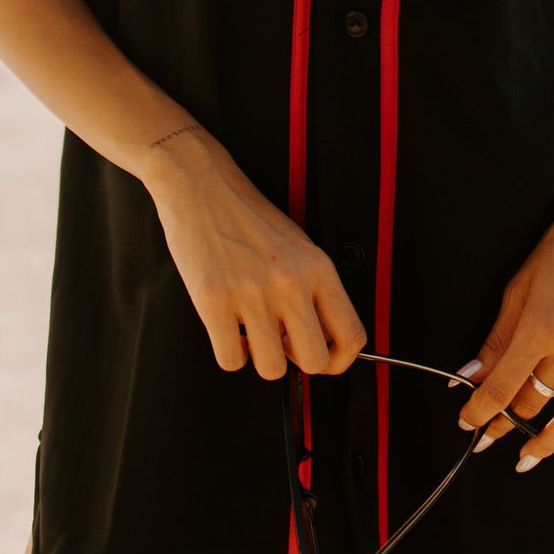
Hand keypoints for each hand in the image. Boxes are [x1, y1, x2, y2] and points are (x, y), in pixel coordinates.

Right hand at [143, 126, 365, 379]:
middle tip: (281, 341)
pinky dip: (229, 351)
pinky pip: (231, 361)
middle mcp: (290, 281)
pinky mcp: (214, 300)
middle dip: (297, 361)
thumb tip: (316, 337)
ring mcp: (252, 292)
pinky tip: (227, 326)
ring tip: (250, 330)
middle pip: (315, 362)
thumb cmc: (248, 216)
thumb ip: (312, 289)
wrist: (201, 184)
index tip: (323, 357)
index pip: (352, 335)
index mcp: (318, 267)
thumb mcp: (298, 246)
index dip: (340, 360)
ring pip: (272, 369)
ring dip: (260, 357)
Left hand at [455, 166, 553, 474]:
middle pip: (533, 402)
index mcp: (540, 326)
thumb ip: (497, 338)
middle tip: (487, 438)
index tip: (467, 423)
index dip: (480, 411)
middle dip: (505, 425)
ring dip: (546, 444)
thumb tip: (470, 378)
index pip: (503, 387)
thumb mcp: (519, 287)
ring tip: (526, 459)